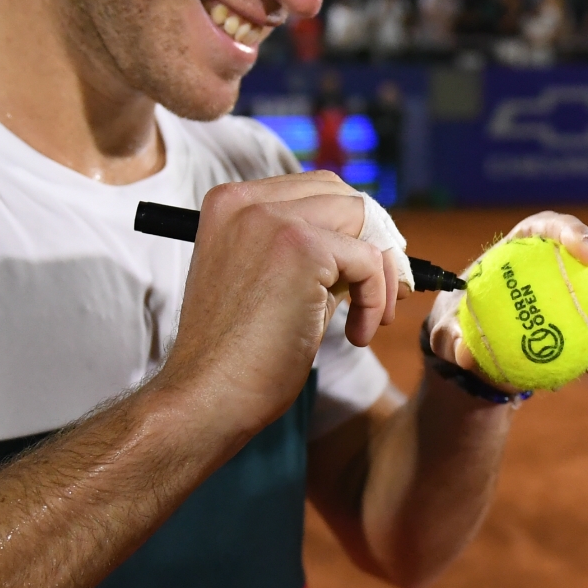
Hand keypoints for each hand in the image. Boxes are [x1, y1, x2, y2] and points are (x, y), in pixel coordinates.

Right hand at [157, 172, 395, 436]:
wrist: (208, 397)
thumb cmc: (238, 355)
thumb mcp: (271, 284)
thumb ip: (311, 254)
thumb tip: (375, 246)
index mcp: (230, 204)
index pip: (314, 190)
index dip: (348, 230)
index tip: (360, 274)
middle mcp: (247, 202)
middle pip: (343, 197)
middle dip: (373, 243)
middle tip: (379, 295)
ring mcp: (272, 220)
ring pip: (362, 219)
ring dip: (379, 273)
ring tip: (367, 320)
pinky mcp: (302, 248)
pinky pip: (369, 260)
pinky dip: (376, 300)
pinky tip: (357, 335)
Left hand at [428, 211, 587, 387]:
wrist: (475, 345)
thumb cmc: (460, 322)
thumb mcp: (445, 330)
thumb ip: (450, 338)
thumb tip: (464, 356)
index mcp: (525, 244)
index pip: (552, 227)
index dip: (573, 232)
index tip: (582, 253)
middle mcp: (557, 262)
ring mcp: (575, 290)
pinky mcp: (583, 318)